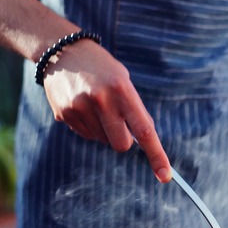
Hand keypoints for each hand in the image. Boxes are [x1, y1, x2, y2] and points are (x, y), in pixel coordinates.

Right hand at [41, 39, 171, 182]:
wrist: (63, 51)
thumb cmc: (102, 69)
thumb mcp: (124, 81)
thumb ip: (135, 110)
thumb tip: (145, 141)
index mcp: (122, 90)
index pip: (144, 130)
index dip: (156, 155)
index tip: (165, 175)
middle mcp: (101, 100)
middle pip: (120, 145)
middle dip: (123, 140)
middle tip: (117, 121)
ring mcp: (80, 108)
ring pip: (102, 141)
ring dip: (104, 130)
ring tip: (96, 105)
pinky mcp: (64, 114)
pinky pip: (85, 135)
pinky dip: (89, 126)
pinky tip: (83, 106)